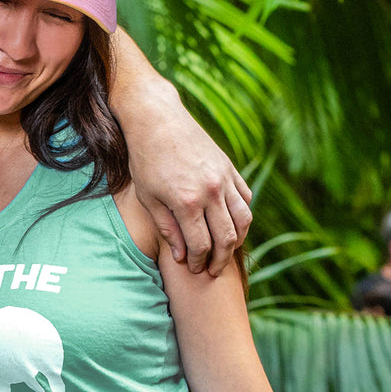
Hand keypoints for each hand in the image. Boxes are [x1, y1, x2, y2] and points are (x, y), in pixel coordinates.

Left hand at [128, 106, 251, 275]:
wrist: (158, 120)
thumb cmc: (146, 161)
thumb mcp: (149, 199)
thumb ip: (167, 229)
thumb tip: (182, 256)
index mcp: (187, 202)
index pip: (201, 245)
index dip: (199, 262)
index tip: (195, 269)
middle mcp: (211, 192)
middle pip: (227, 238)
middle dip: (220, 259)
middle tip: (213, 271)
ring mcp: (224, 179)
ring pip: (243, 219)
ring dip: (238, 240)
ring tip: (226, 252)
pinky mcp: (230, 168)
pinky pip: (244, 198)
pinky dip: (242, 215)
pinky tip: (232, 225)